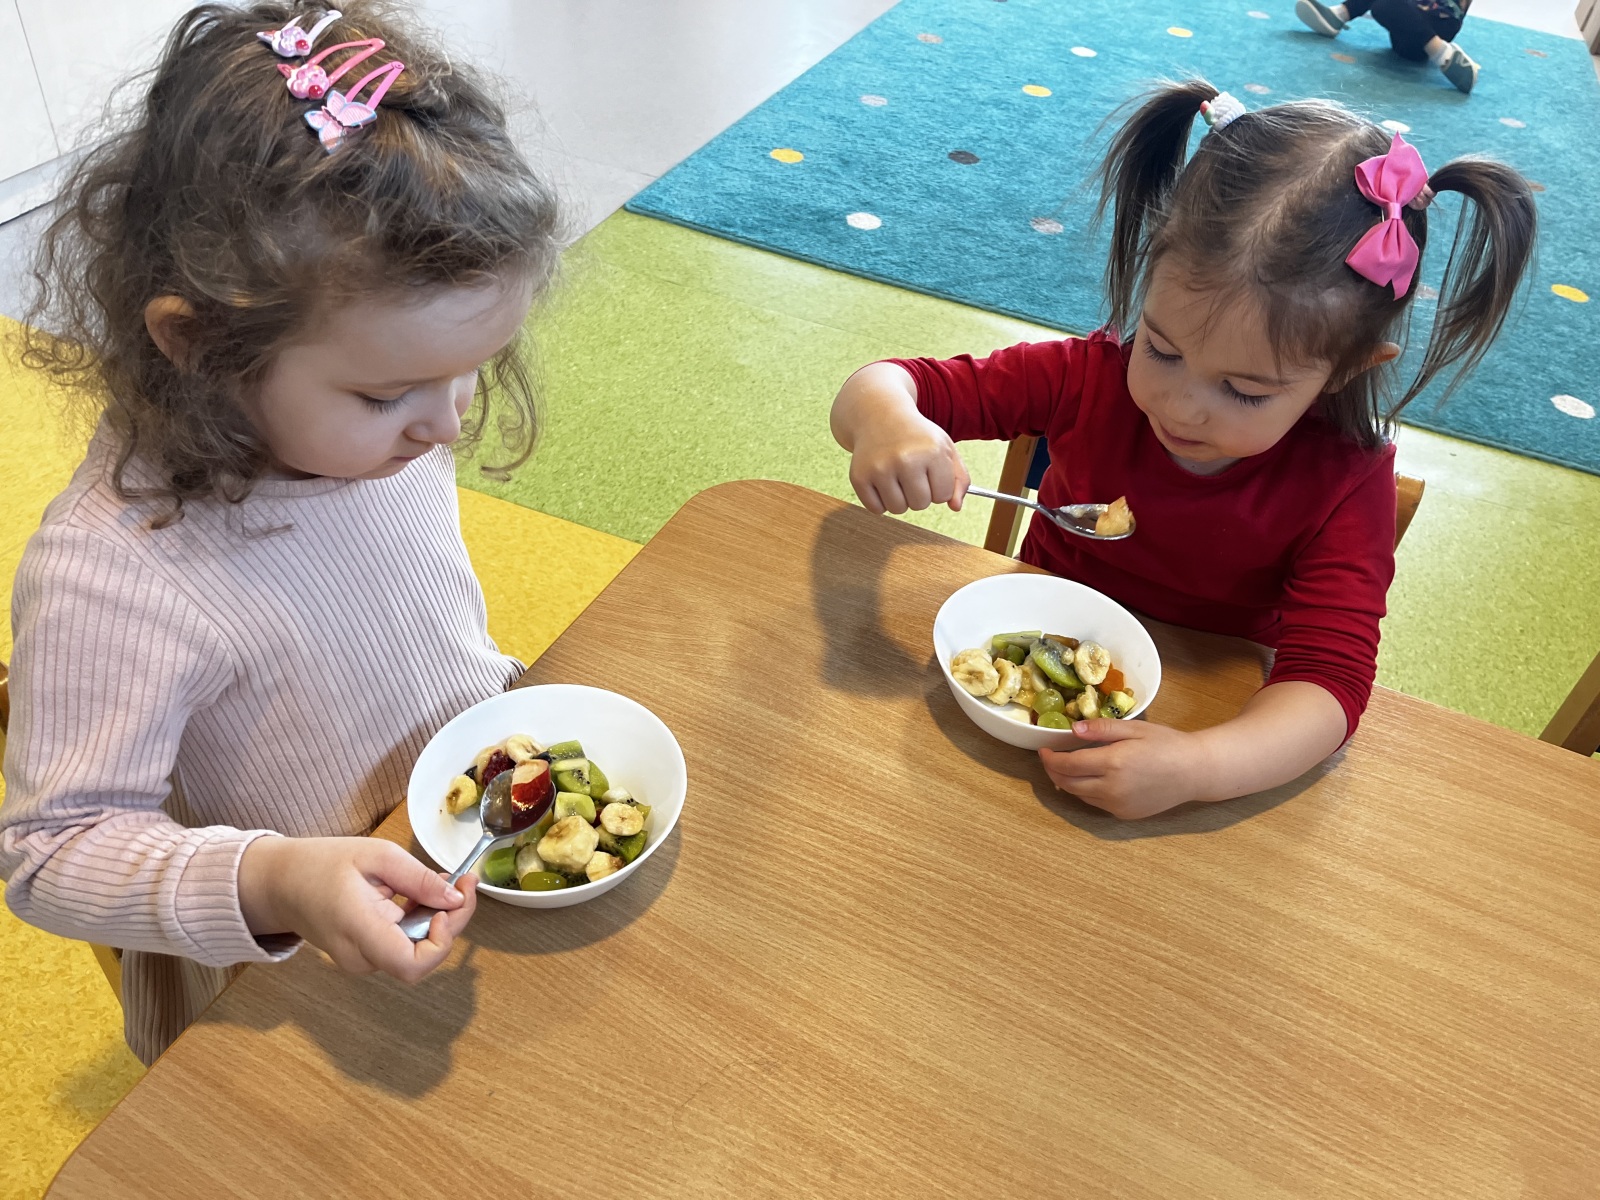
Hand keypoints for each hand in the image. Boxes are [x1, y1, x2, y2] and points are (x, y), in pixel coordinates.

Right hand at [239, 836, 476, 981]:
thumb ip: (418, 879)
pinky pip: (403, 945)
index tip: (451, 903)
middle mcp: (360, 956)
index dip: (442, 941)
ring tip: (439, 881)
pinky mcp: (365, 956)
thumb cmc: (320, 865)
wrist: (280, 884)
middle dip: (450, 922)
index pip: (411, 964)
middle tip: (462, 881)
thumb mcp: (375, 856)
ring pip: (416, 951)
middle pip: (421, 957)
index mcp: (358, 930)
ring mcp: (361, 961)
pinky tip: (420, 894)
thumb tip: (454, 897)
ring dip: (437, 919)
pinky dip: (420, 921)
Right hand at [849, 412, 970, 515]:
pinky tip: (881, 481)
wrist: (880, 415)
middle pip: (920, 504)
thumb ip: (959, 478)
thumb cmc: (917, 436)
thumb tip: (955, 507)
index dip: (938, 486)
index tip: (930, 470)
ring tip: (897, 476)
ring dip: (900, 499)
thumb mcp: (945, 448)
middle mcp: (905, 459)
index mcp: (932, 451)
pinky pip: (876, 509)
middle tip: (911, 472)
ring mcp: (880, 468)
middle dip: (919, 493)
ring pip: (898, 509)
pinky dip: (880, 501)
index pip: (942, 495)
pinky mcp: (859, 477)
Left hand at [1037, 719, 1212, 819]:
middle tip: (1050, 759)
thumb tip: (1073, 730)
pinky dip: (1087, 792)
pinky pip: (1096, 804)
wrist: (1195, 772)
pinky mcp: (1125, 814)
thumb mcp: (1134, 729)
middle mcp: (1111, 789)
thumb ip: (1102, 729)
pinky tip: (1090, 779)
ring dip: (1068, 783)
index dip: (1051, 759)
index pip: (1068, 765)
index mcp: (1113, 764)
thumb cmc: (1167, 744)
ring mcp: (1118, 805)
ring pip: (1080, 796)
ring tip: (1066, 768)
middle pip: (1068, 784)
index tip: (1044, 750)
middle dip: (1054, 772)